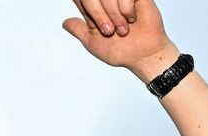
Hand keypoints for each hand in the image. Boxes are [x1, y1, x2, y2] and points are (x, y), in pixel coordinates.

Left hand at [62, 0, 177, 80]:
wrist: (143, 54)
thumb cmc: (121, 50)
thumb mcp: (93, 42)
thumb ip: (78, 30)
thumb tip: (64, 23)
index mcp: (94, 8)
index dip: (87, 10)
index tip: (95, 26)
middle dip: (99, 16)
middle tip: (109, 31)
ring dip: (114, 15)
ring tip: (123, 29)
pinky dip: (127, 10)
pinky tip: (133, 19)